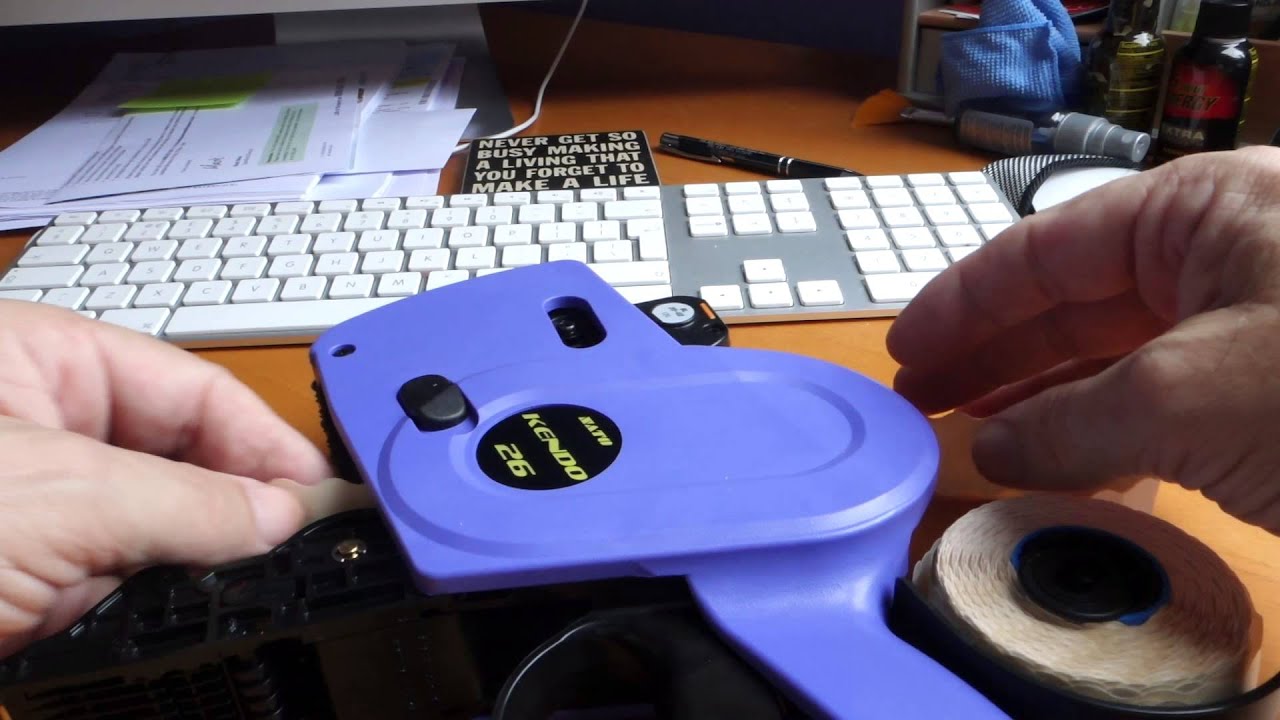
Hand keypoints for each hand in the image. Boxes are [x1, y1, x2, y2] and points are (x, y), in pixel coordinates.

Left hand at [0, 301, 331, 657]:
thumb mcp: (63, 498)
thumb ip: (188, 504)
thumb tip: (279, 516)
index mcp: (46, 359)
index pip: (191, 386)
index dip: (262, 441)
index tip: (317, 494)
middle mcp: (49, 421)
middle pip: (183, 451)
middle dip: (237, 500)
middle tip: (297, 543)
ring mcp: (41, 496)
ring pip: (158, 516)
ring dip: (199, 552)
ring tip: (250, 578)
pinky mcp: (30, 565)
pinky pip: (121, 571)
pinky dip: (156, 595)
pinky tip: (189, 607)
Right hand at [886, 146, 1279, 532]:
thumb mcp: (1188, 395)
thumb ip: (1074, 423)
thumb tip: (993, 454)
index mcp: (1203, 209)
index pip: (1048, 248)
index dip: (965, 302)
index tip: (905, 349)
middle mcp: (1222, 255)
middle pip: (1073, 301)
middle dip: (992, 353)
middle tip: (921, 399)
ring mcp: (1250, 323)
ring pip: (1116, 357)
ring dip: (1040, 400)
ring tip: (971, 433)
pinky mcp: (1267, 389)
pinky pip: (1162, 403)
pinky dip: (1104, 435)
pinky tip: (1050, 462)